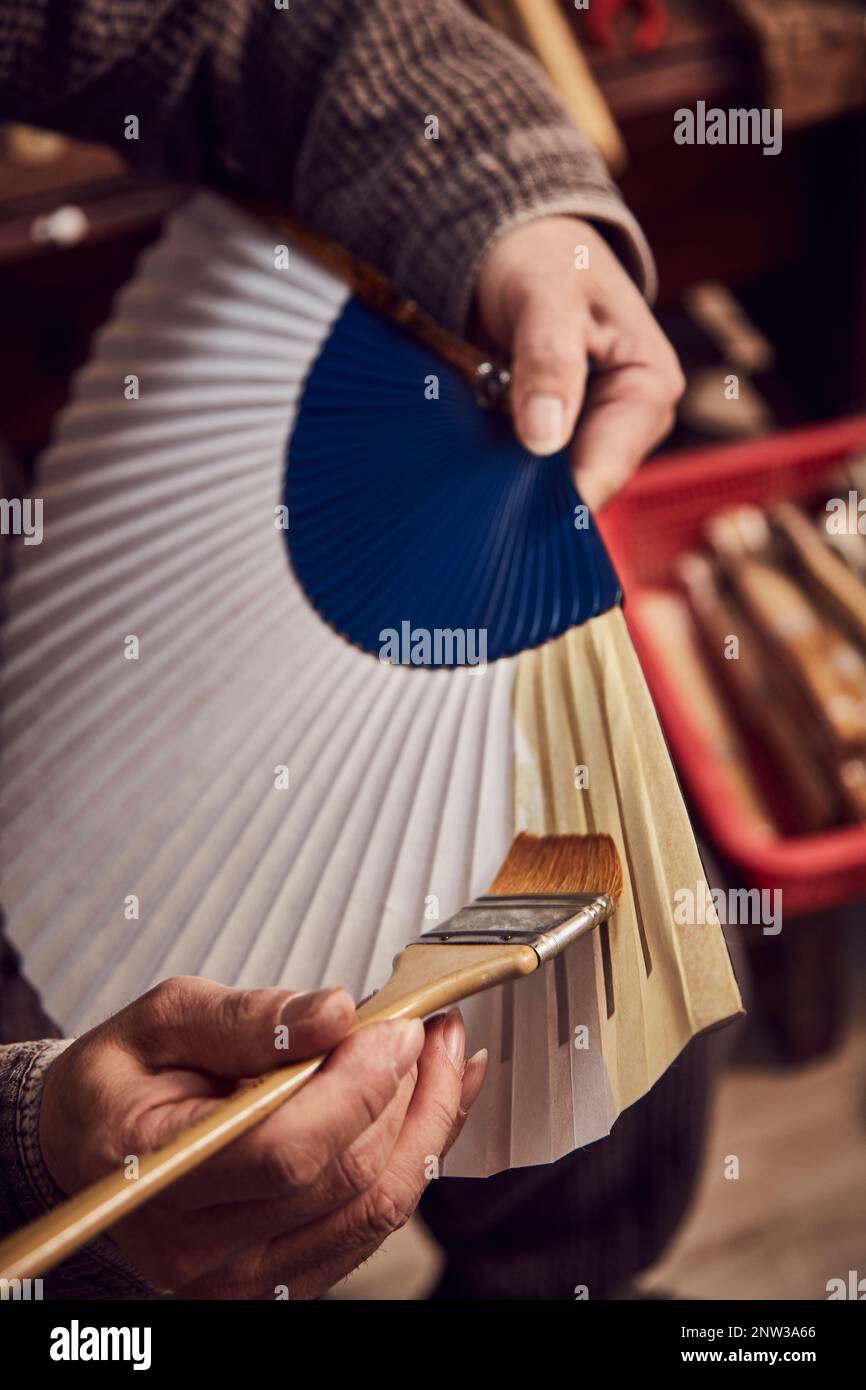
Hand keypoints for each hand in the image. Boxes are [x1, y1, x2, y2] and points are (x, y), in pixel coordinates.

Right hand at [39, 976, 486, 1298]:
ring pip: (374, 1208)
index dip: (358, 1088)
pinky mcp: (282, 1280)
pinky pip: (372, 1223)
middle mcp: (199, 1249)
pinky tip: (432, 1097)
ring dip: (425, 1122)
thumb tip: (334, 1012)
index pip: (284, 1152)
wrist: (89, 1148)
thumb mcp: (161, 1020)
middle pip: (342, 1181)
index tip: (398, 1027)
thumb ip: (246, 1018)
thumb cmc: (121, 1083)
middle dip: (403, 1092)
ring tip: (438, 1053)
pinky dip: (416, 1155)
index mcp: (156, 1175)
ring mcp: (244, 1277)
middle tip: (420, 1025)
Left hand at [475, 216, 684, 509]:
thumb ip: (548, 361)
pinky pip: (538, 474)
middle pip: (584, 487)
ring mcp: (601, 433)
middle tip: (472, 503)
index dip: (556, 500)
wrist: (528, 250)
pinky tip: (476, 468)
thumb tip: (544, 440)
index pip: (606, 469)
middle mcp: (634, 421)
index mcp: (651, 387)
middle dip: (530, 497)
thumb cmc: (546, 261)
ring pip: (558, 488)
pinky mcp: (569, 438)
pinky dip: (507, 472)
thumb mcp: (546, 297)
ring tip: (469, 481)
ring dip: (513, 487)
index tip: (500, 517)